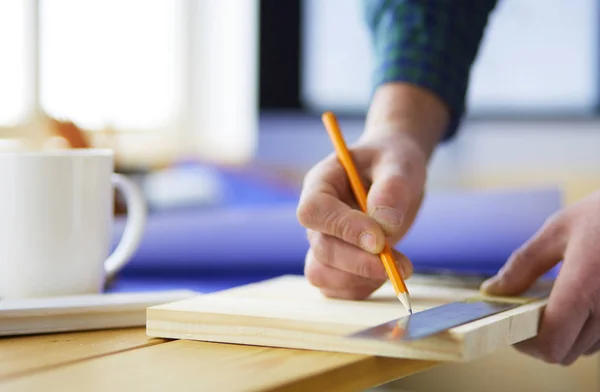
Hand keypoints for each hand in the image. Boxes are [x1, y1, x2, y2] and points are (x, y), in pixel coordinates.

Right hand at [296, 131, 426, 299]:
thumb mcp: (398, 163)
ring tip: (399, 267)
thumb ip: (392, 188)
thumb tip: (386, 225)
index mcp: (320, 183)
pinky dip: (363, 288)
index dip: (343, 228)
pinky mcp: (336, 263)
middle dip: (362, 262)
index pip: (314, 211)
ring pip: (322, 274)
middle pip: (322, 248)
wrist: (394, 174)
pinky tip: (389, 272)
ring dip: (361, 279)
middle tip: (404, 265)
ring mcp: (322, 241)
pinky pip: (337, 288)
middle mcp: (316, 216)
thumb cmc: (392, 161)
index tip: (380, 240)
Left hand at [481, 190, 599, 364]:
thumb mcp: (557, 230)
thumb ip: (523, 265)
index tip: (510, 323)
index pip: (551, 344)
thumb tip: (493, 290)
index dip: (524, 343)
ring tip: (553, 300)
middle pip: (564, 353)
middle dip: (539, 338)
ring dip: (563, 334)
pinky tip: (577, 300)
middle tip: (525, 310)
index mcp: (584, 288)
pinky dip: (583, 328)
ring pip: (583, 349)